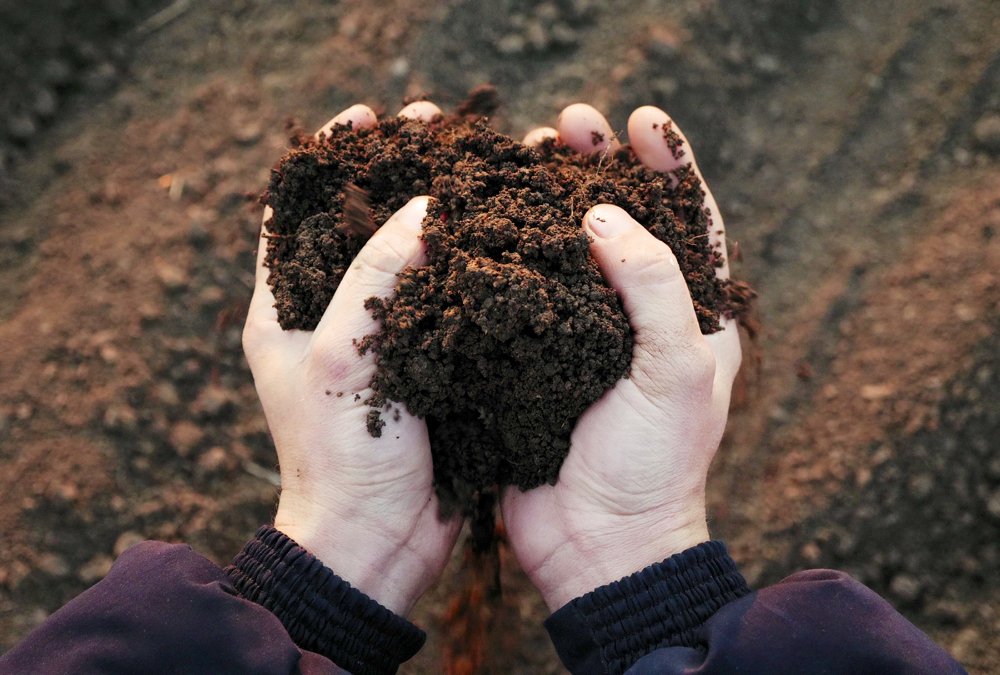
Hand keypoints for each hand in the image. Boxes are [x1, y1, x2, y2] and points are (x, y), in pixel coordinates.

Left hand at [243, 103, 460, 615]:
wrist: (378, 540)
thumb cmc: (340, 455)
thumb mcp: (339, 355)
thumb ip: (372, 275)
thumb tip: (422, 208)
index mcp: (284, 309)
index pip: (297, 211)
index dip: (332, 159)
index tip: (369, 118)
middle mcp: (329, 316)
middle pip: (359, 223)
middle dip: (396, 172)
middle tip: (438, 128)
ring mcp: (380, 339)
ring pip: (407, 257)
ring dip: (438, 212)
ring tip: (477, 167)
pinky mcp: (424, 363)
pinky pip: (443, 298)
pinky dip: (467, 263)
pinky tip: (502, 234)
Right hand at [502, 104, 741, 609]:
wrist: (598, 546)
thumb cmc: (654, 465)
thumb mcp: (676, 372)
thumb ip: (652, 287)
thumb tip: (604, 217)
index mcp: (692, 317)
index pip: (689, 220)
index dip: (668, 165)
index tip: (640, 120)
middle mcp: (637, 318)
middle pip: (621, 222)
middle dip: (597, 168)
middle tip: (568, 125)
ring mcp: (581, 336)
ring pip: (564, 250)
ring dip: (544, 201)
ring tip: (523, 154)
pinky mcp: (534, 357)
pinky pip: (520, 294)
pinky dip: (503, 255)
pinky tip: (481, 221)